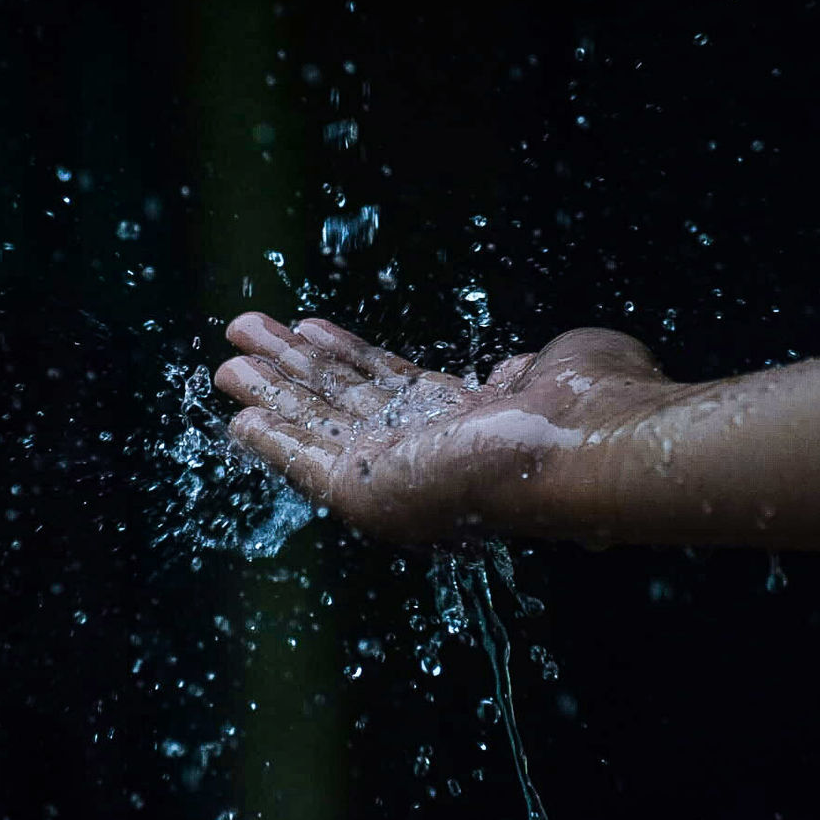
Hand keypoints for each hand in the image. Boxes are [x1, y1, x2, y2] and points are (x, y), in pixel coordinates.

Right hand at [215, 312, 685, 543]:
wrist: (591, 440)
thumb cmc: (594, 403)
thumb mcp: (554, 370)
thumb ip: (522, 373)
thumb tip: (512, 372)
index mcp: (460, 421)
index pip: (384, 384)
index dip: (341, 354)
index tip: (305, 327)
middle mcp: (420, 449)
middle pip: (336, 400)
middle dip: (289, 365)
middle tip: (242, 332)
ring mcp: (392, 472)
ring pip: (314, 423)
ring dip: (269, 391)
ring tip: (226, 362)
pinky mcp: (367, 492)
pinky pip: (306, 464)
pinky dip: (272, 442)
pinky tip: (238, 420)